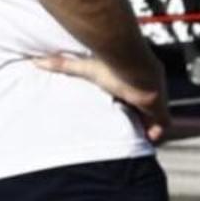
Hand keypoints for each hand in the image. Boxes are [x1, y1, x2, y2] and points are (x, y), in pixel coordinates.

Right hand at [32, 51, 166, 140]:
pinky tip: (147, 140)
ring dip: (149, 128)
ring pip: (157, 118)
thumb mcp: (85, 67)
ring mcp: (155, 98)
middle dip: (142, 120)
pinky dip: (156, 133)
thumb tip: (36, 61)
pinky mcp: (158, 106)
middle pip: (148, 109)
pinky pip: (163, 124)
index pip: (135, 97)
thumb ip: (63, 65)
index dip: (131, 107)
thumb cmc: (109, 63)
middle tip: (131, 132)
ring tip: (139, 139)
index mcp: (132, 82)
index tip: (123, 116)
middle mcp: (146, 90)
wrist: (129, 60)